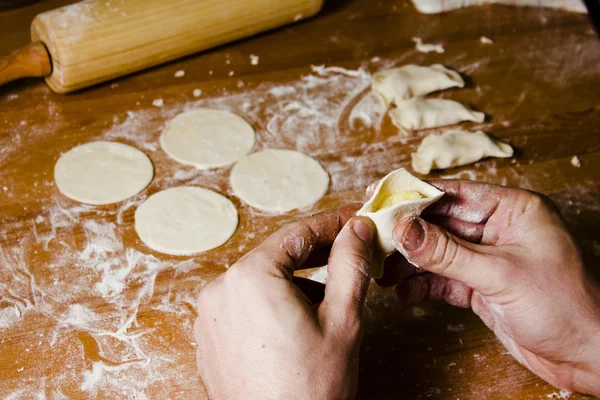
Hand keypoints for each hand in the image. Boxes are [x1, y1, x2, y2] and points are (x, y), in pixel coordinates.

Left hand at [194, 205, 375, 399]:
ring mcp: (211, 314)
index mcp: (250, 276)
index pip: (298, 233)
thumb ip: (350, 264)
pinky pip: (246, 304)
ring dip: (296, 283)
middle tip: (351, 254)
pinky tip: (298, 323)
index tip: (356, 220)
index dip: (332, 224)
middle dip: (316, 256)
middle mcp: (221, 289)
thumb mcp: (343, 320)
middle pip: (277, 256)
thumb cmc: (310, 390)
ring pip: (262, 281)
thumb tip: (358, 229)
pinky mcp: (211, 336)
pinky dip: (273, 304)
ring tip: (328, 302)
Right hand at [378, 180, 599, 395]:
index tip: (381, 195)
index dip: (416, 195)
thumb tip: (404, 230)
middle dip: (408, 234)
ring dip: (410, 263)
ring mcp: (490, 259)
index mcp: (515, 210)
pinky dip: (423, 286)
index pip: (456, 194)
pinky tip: (404, 292)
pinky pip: (444, 280)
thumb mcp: (499, 273)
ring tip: (382, 271)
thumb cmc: (565, 306)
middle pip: (441, 224)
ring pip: (438, 253)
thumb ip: (447, 252)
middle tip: (373, 238)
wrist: (588, 357)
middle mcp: (500, 230)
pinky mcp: (482, 287)